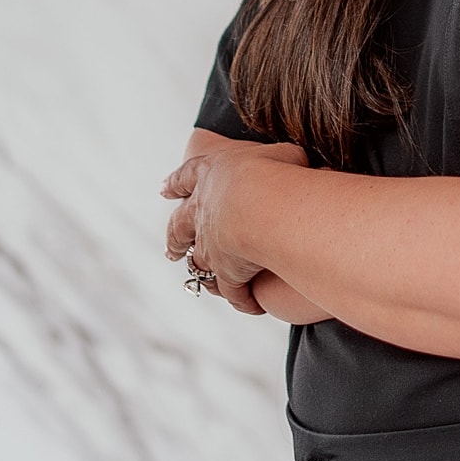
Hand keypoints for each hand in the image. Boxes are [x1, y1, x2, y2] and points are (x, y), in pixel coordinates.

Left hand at [162, 140, 304, 297]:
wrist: (263, 207)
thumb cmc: (274, 173)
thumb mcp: (282, 154)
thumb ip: (282, 159)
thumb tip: (295, 163)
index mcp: (210, 174)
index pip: (187, 177)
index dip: (176, 182)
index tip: (164, 189)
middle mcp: (202, 211)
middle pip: (180, 225)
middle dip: (176, 235)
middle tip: (172, 247)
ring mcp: (210, 244)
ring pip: (199, 261)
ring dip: (200, 268)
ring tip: (197, 274)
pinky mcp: (226, 272)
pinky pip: (233, 291)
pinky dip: (242, 299)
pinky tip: (252, 306)